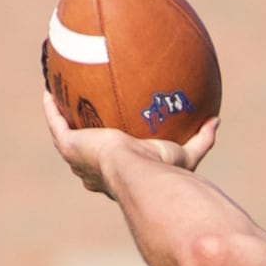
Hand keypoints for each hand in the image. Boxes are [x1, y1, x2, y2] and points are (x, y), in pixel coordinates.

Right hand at [41, 90, 218, 196]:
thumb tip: (216, 120)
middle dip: (83, 134)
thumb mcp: (186, 153)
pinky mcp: (69, 148)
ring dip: (61, 116)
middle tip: (83, 114)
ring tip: (59, 96)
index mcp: (120, 175)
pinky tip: (49, 90)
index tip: (112, 135)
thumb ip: (201, 139)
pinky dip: (51, 108)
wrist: (140, 174)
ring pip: (65, 135)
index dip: (110, 151)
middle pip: (86, 152)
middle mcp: (96, 171)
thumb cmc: (164, 172)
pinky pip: (55, 124)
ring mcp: (80, 160)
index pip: (113, 165)